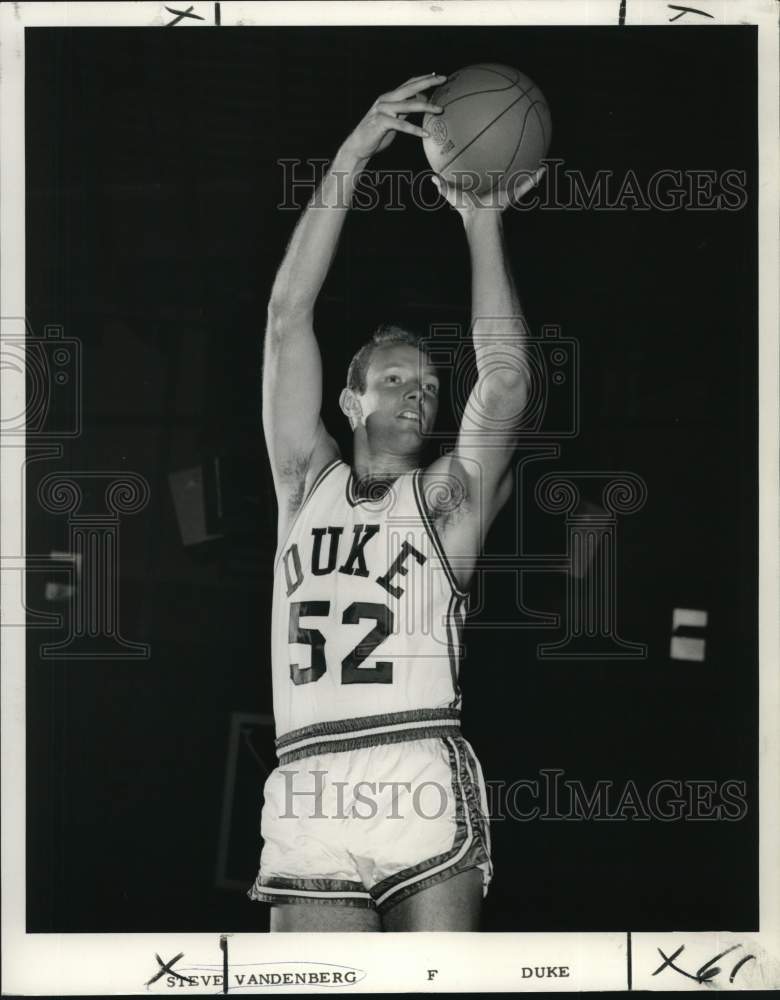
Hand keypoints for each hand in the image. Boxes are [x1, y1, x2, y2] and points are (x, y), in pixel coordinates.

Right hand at [340, 73, 445, 162]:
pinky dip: (415, 129)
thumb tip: (420, 102)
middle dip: (428, 82)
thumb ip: (405, 110)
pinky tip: (426, 134)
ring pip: (408, 105)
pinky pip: (402, 125)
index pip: (409, 84)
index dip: (423, 78)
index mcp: (389, 97)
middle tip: (443, 79)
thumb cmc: (376, 134)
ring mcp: (383, 110)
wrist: (358, 146)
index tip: (438, 76)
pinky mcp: (381, 122)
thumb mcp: (394, 119)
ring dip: (426, 107)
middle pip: (410, 88)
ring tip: (440, 110)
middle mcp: (386, 100)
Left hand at [431, 164, 546, 215]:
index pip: (489, 182)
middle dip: (512, 175)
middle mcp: (497, 194)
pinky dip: (536, 179)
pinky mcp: (513, 195)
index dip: (491, 176)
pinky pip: (526, 185)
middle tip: (518, 161)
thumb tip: (431, 178)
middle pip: (506, 182)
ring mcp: (506, 195)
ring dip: (529, 177)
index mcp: (485, 194)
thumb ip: (442, 186)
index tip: (493, 166)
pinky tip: (544, 170)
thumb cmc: (466, 208)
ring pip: (520, 185)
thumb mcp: (452, 194)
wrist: (480, 216)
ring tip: (539, 165)